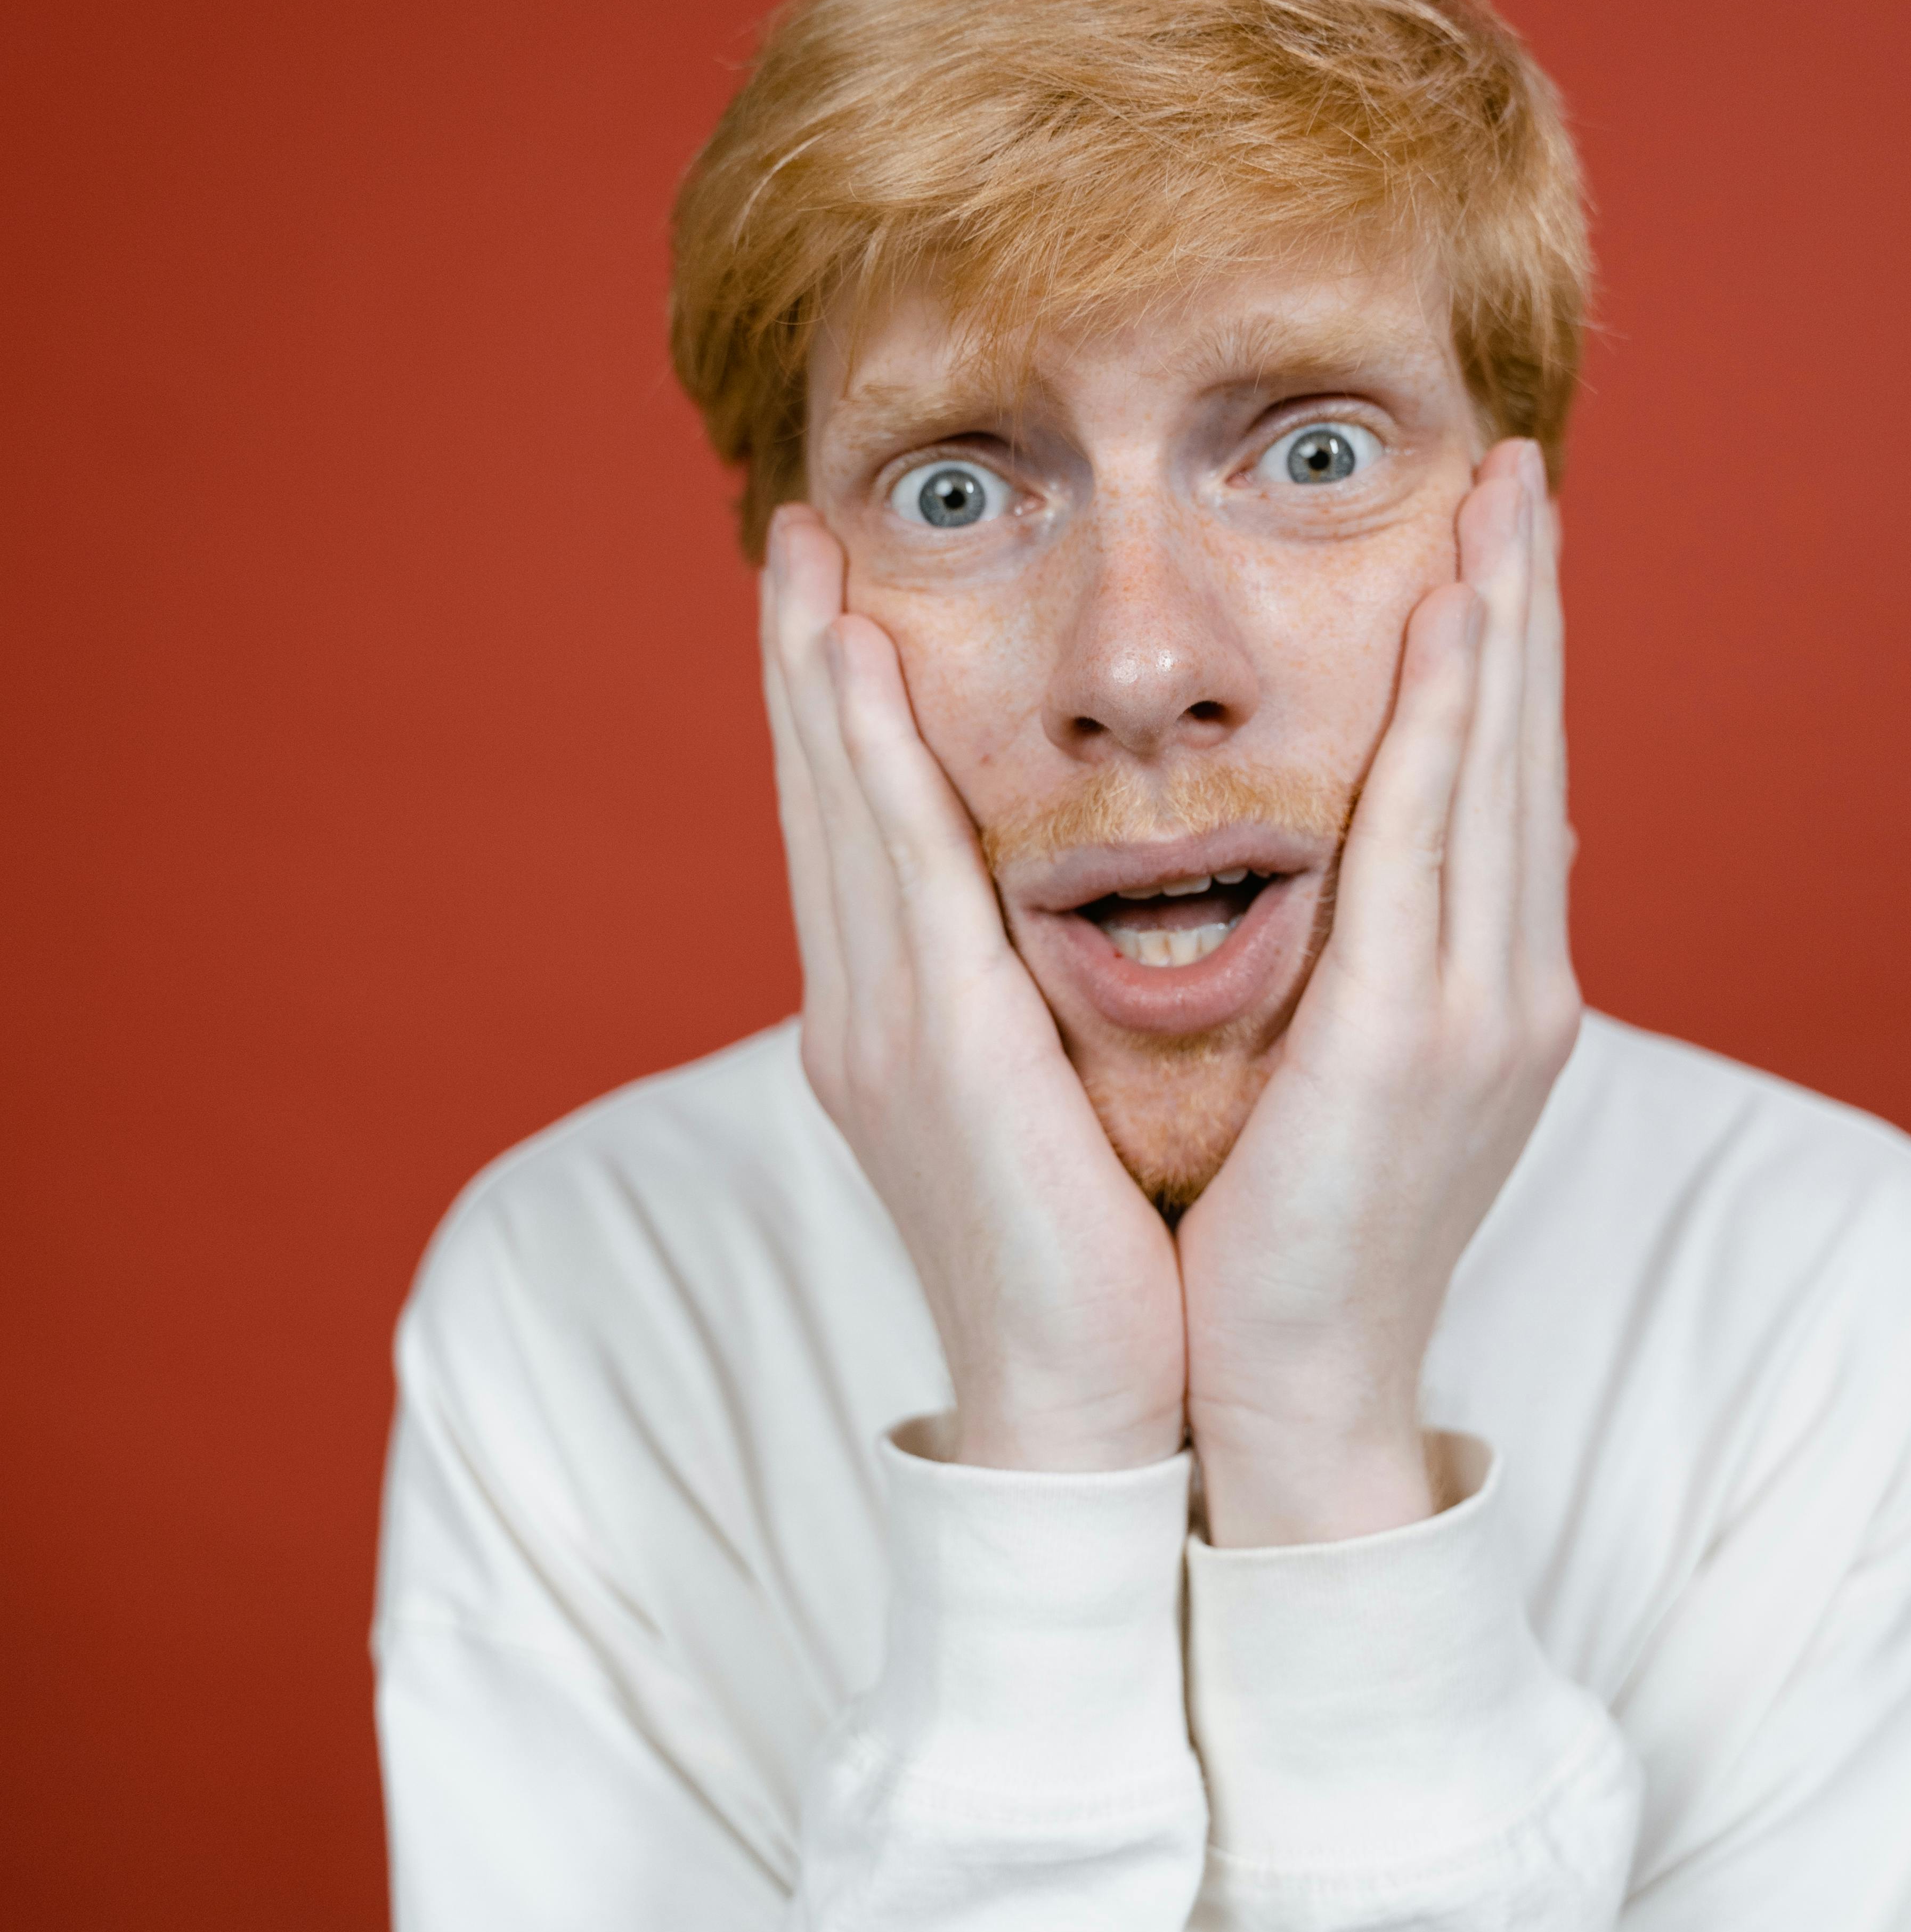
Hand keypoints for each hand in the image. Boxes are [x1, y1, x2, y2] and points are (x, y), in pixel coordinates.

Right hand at [762, 506, 1186, 1473]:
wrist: (1083, 1401)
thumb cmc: (1094, 1257)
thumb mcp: (1052, 1100)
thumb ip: (1033, 1005)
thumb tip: (1061, 932)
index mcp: (896, 1023)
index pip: (857, 830)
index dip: (831, 710)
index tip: (834, 598)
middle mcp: (864, 1010)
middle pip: (818, 797)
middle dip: (797, 660)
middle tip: (795, 530)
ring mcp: (881, 1025)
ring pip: (839, 807)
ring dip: (812, 670)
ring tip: (805, 552)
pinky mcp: (934, 1044)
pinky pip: (896, 866)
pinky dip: (865, 756)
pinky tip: (849, 659)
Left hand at [1176, 440, 1580, 1544]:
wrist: (1289, 1386)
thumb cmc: (1288, 1236)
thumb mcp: (1345, 1078)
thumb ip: (1371, 972)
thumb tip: (1369, 881)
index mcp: (1486, 995)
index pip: (1502, 787)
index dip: (1508, 660)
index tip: (1494, 546)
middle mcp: (1510, 986)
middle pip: (1525, 753)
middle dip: (1526, 605)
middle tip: (1522, 469)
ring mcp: (1481, 1011)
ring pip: (1501, 771)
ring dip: (1505, 624)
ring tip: (1505, 497)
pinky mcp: (1417, 1039)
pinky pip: (1436, 841)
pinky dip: (1452, 722)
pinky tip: (1453, 622)